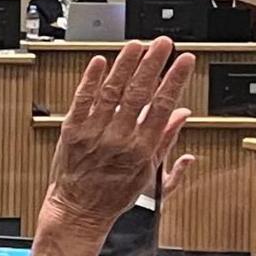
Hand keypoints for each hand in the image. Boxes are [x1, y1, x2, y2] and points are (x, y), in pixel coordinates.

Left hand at [43, 39, 194, 230]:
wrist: (79, 211)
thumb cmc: (114, 196)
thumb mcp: (150, 174)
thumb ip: (167, 141)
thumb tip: (182, 114)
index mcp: (142, 149)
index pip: (162, 106)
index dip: (174, 80)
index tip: (183, 61)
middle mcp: (119, 139)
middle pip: (139, 93)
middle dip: (153, 64)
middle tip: (163, 44)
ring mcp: (94, 134)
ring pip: (111, 91)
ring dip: (125, 65)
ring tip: (136, 46)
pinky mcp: (72, 131)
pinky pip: (82, 100)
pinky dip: (90, 80)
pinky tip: (100, 62)